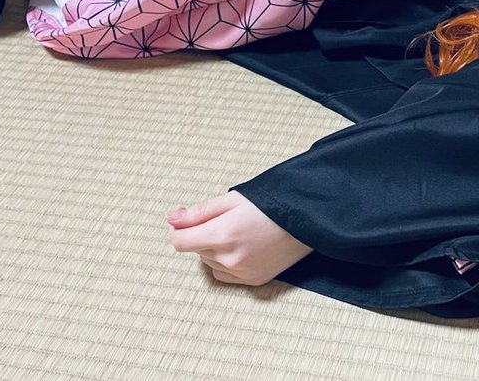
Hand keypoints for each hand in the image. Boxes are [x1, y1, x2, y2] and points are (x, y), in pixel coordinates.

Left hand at [167, 190, 312, 285]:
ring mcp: (242, 272)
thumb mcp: (234, 199)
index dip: (178, 229)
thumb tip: (171, 218)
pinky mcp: (253, 280)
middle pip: (196, 250)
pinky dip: (225, 262)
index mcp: (223, 233)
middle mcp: (230, 258)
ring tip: (237, 232)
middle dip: (202, 234)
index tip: (184, 220)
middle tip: (224, 219)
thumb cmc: (273, 203)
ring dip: (214, 249)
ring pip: (209, 262)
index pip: (180, 241)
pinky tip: (241, 247)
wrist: (307, 218)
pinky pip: (223, 274)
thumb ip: (199, 212)